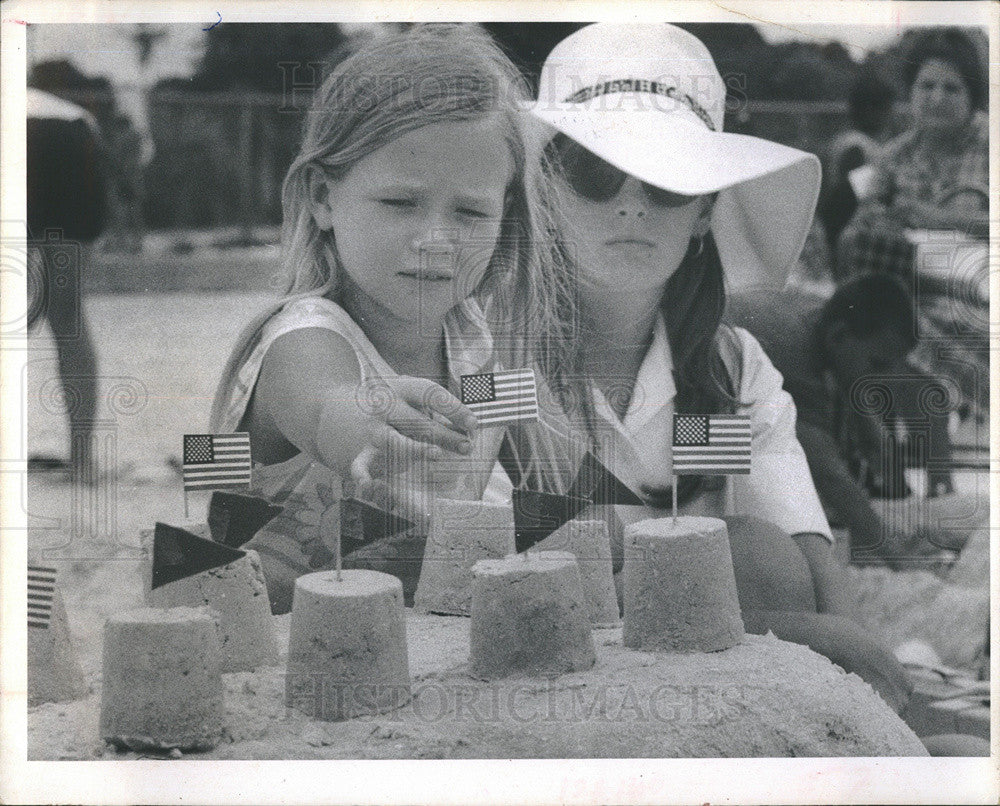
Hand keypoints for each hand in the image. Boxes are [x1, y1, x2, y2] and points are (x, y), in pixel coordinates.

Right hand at [316, 375, 477, 486]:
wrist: (326, 407)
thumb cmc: (383, 406)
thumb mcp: (404, 395)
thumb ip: (432, 408)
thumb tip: (470, 427)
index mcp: (400, 389)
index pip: (431, 394)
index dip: (454, 408)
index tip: (473, 424)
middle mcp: (384, 408)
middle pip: (418, 421)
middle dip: (445, 434)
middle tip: (466, 446)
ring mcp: (371, 432)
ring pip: (394, 442)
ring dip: (416, 450)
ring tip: (436, 455)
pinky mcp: (358, 454)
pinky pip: (361, 469)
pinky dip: (365, 480)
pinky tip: (373, 489)